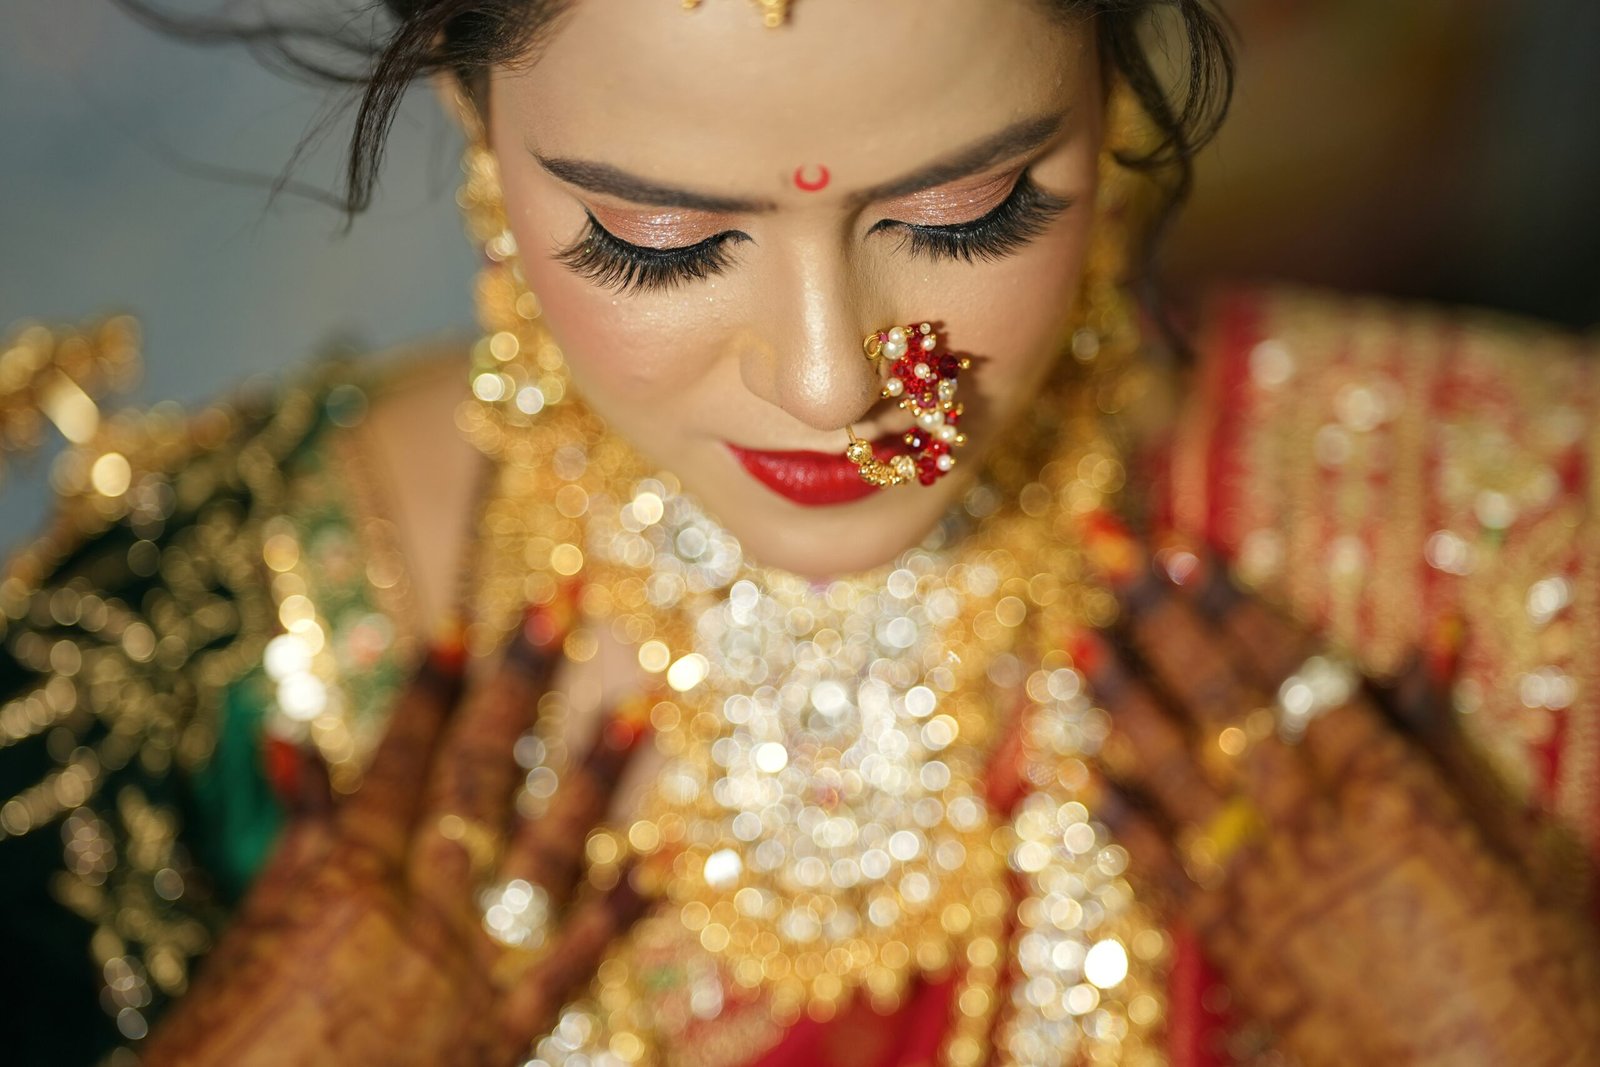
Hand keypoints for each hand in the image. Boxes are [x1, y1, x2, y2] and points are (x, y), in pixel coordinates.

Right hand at [142, 609, 649, 1066]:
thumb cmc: (227, 1047)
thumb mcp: (247, 933)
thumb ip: (290, 837)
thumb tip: (290, 740)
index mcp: (344, 876)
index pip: (400, 757)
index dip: (432, 690)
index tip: (464, 622)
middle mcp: (420, 905)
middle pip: (479, 775)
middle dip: (520, 687)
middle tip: (561, 608)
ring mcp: (471, 964)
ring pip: (546, 850)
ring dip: (596, 776)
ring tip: (640, 706)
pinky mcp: (506, 1029)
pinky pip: (577, 962)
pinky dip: (623, 911)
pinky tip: (666, 862)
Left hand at [1080, 550, 1599, 1065]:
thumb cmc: (1532, 974)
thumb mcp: (1514, 846)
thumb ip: (1448, 741)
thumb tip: (1428, 640)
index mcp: (1388, 789)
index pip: (1292, 672)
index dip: (1234, 606)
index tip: (1185, 551)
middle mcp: (1310, 823)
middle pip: (1220, 699)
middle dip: (1158, 618)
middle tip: (1103, 551)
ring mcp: (1263, 883)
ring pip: (1174, 770)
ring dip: (1122, 699)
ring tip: (1079, 637)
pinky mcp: (1235, 945)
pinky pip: (1161, 868)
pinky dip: (1121, 817)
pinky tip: (1085, 772)